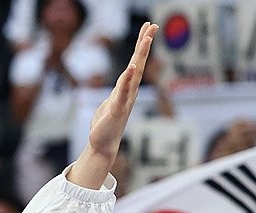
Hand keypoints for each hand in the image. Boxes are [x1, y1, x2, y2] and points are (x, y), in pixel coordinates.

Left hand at [82, 22, 156, 167]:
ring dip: (141, 56)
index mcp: (127, 87)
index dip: (142, 44)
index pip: (136, 61)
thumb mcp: (113, 100)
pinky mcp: (117, 109)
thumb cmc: (107, 123)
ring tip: (147, 39)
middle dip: (145, 43)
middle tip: (153, 25)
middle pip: (139, 62)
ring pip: (134, 74)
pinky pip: (123, 92)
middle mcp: (130, 91)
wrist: (103, 144)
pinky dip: (128, 79)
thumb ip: (120, 89)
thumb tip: (125, 81)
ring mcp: (125, 99)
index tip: (149, 27)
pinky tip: (132, 67)